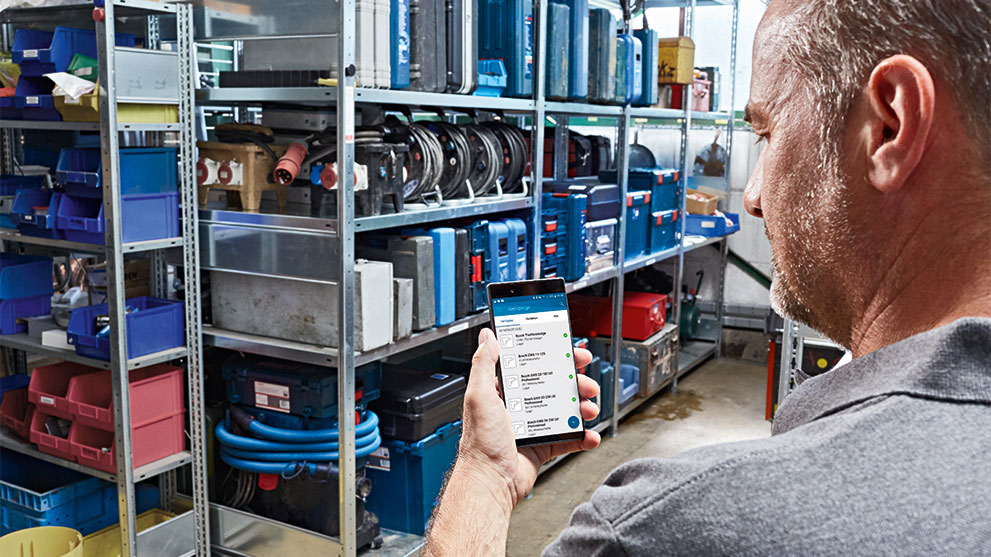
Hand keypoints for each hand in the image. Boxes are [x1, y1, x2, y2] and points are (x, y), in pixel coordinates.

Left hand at [457, 328, 600, 507]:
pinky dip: (582, 436)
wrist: (490, 481)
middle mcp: (520, 407)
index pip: (532, 365)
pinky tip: (589, 434)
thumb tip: (488, 336)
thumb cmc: (480, 442)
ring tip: (588, 408)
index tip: (569, 350)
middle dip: (574, 381)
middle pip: (554, 386)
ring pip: (565, 410)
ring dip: (582, 407)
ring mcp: (534, 427)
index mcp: (504, 392)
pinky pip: (569, 438)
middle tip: (585, 380)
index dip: (552, 356)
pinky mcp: (544, 446)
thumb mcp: (479, 395)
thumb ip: (484, 363)